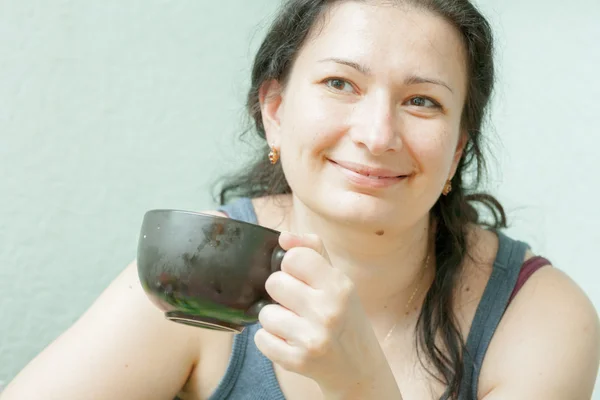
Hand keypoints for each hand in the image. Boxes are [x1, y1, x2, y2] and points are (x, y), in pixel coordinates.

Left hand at [254, 232, 400, 397]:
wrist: (359, 368)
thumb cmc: (344, 317)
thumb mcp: (337, 281)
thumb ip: (311, 251)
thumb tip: (283, 237)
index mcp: (339, 285)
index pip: (294, 257)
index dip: (291, 267)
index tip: (301, 279)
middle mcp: (328, 310)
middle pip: (274, 283)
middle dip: (281, 293)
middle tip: (298, 305)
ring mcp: (313, 338)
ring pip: (265, 313)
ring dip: (275, 319)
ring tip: (295, 325)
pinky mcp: (298, 361)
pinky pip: (261, 339)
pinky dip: (270, 341)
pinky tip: (290, 342)